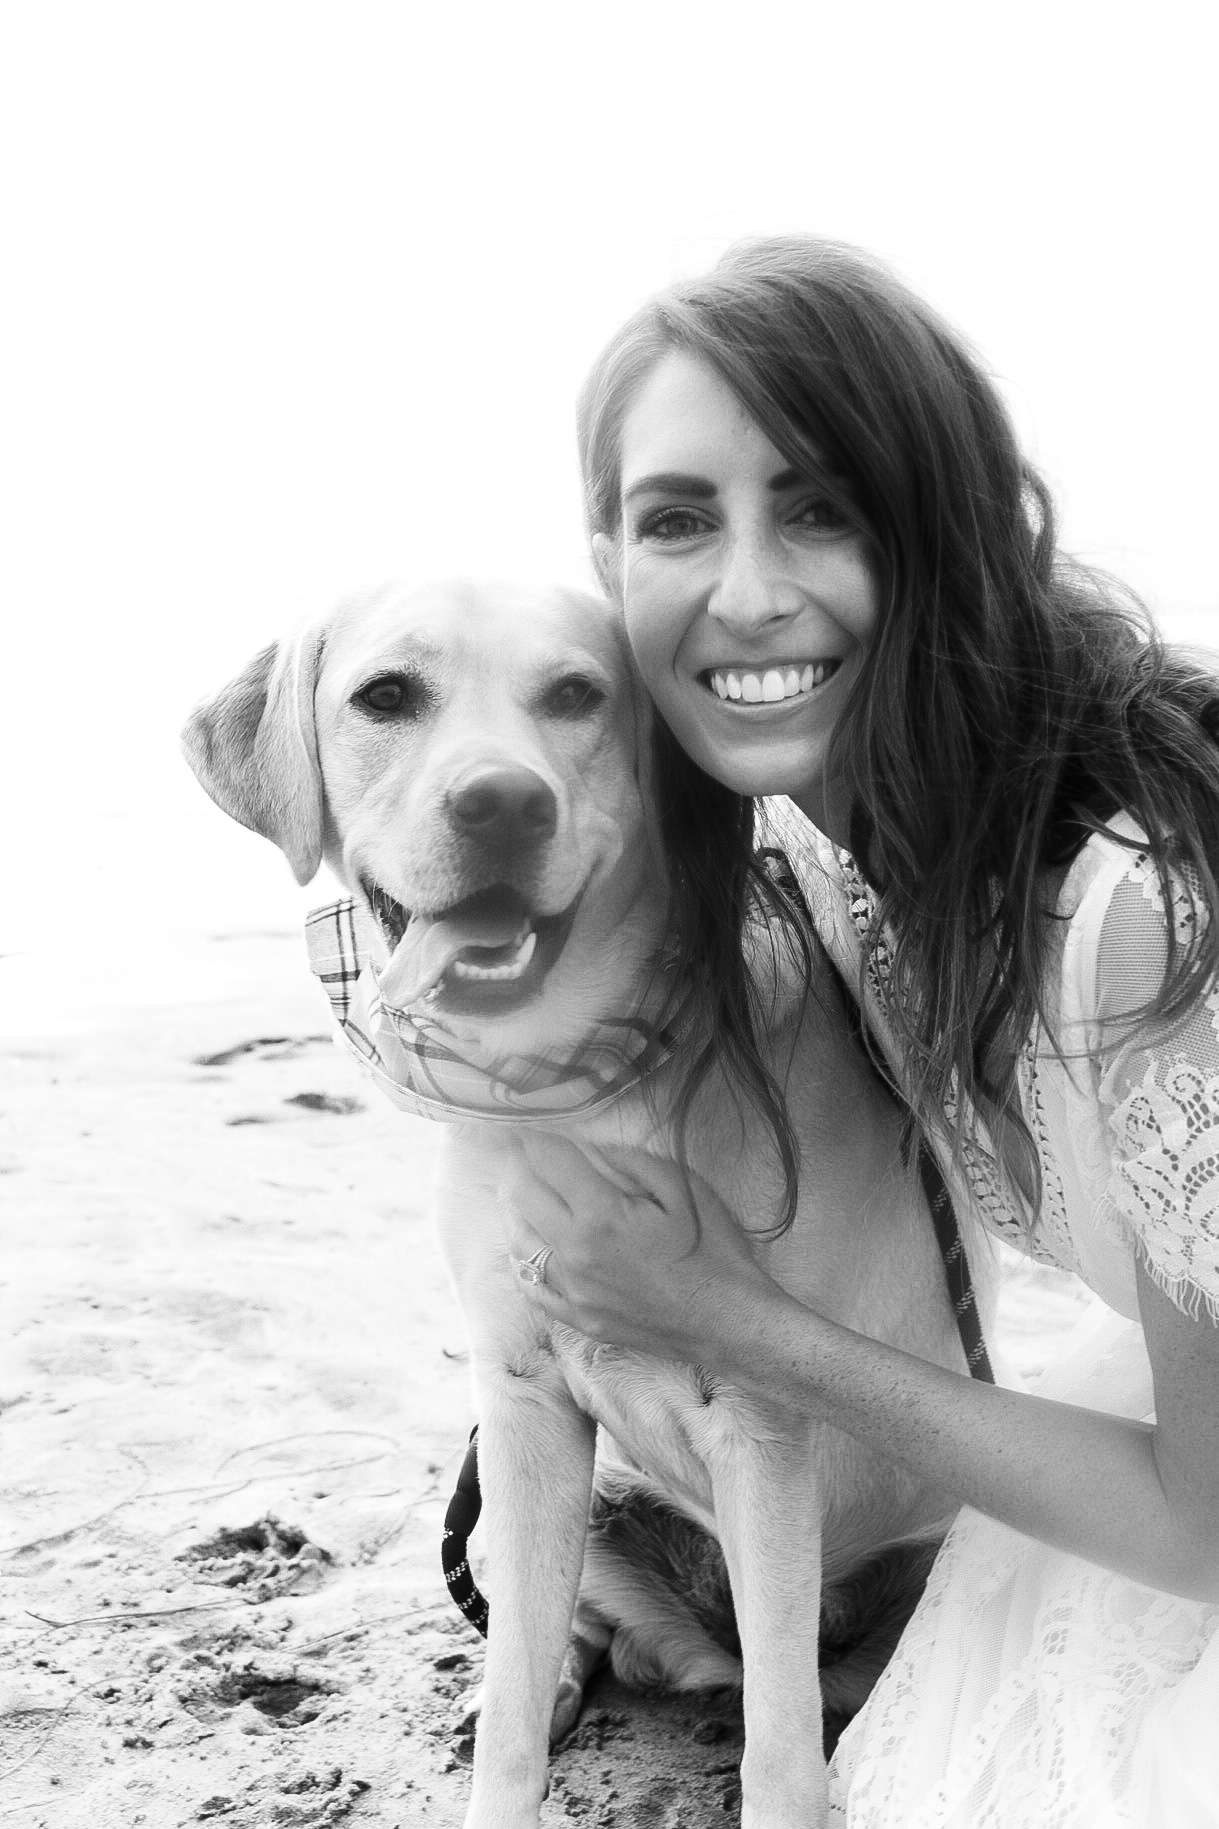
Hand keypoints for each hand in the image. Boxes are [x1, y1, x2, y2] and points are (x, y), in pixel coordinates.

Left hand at [503, 1131, 779, 1366]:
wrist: (729, 1323)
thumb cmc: (715, 1252)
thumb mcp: (683, 1189)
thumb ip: (630, 1161)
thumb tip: (589, 1146)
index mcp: (602, 1215)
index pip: (549, 1162)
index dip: (533, 1135)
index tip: (525, 1120)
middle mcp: (576, 1254)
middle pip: (522, 1196)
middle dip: (513, 1164)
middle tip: (512, 1146)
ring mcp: (574, 1292)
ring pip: (519, 1241)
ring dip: (512, 1207)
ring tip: (515, 1186)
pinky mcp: (579, 1319)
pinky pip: (532, 1288)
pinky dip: (522, 1260)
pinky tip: (525, 1244)